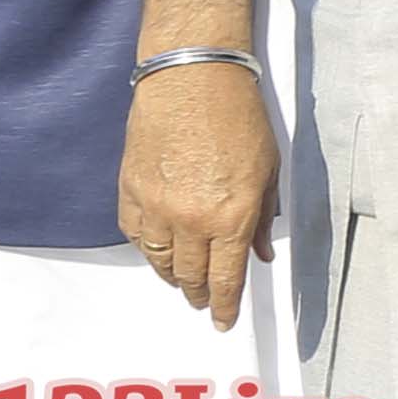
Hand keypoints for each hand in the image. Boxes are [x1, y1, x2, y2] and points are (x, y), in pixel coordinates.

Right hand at [120, 51, 278, 325]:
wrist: (192, 77)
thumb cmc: (237, 117)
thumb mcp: (267, 170)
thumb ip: (261, 218)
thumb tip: (260, 254)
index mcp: (230, 217)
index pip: (226, 279)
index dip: (225, 305)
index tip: (223, 321)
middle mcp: (190, 220)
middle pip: (190, 276)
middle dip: (199, 294)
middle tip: (204, 300)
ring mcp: (156, 206)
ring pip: (160, 261)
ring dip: (172, 276)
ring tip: (181, 280)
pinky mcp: (130, 189)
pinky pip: (135, 234)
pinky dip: (147, 248)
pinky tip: (157, 249)